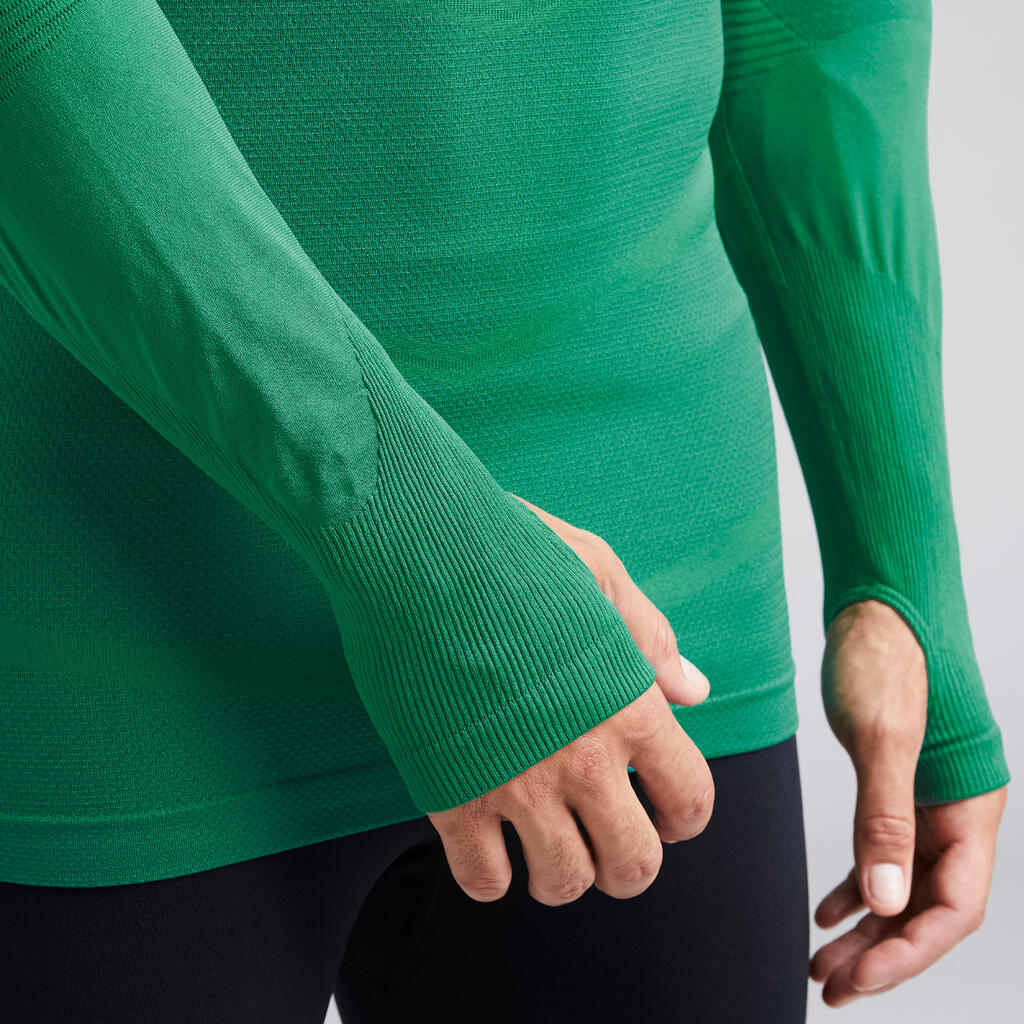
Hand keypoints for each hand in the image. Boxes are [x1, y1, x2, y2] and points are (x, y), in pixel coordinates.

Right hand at [428, 494, 713, 904]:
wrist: (415, 551)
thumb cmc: (510, 550)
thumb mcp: (597, 572)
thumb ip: (648, 638)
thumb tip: (693, 692)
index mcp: (628, 704)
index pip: (689, 801)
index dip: (680, 817)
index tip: (657, 809)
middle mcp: (583, 757)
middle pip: (633, 867)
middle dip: (626, 865)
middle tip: (602, 837)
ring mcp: (516, 782)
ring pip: (560, 884)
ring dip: (557, 874)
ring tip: (542, 839)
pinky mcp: (451, 795)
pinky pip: (482, 880)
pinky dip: (489, 873)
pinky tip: (486, 837)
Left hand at [810, 599, 1008, 1006]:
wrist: (876, 602)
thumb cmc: (888, 654)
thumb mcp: (885, 736)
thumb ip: (885, 818)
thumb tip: (884, 903)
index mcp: (969, 807)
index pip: (953, 905)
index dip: (907, 950)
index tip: (856, 978)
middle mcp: (955, 812)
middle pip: (926, 905)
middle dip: (883, 952)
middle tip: (831, 986)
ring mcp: (926, 799)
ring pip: (902, 884)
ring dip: (867, 927)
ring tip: (823, 961)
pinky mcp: (894, 782)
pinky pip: (881, 851)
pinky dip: (857, 884)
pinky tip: (827, 909)